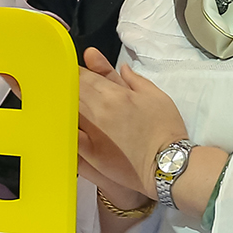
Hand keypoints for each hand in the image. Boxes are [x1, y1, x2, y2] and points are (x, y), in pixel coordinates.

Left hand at [77, 46, 187, 198]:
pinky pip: (69, 137)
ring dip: (65, 107)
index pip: (83, 76)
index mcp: (114, 94)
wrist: (168, 164)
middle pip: (71, 93)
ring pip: (67, 112)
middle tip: (69, 89)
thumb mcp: (156, 96)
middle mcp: (99, 111)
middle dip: (69, 89)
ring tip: (66, 107)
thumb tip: (122, 68)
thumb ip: (134, 79)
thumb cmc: (166, 130)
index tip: (75, 73)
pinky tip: (64, 127)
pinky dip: (65, 129)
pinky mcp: (89, 153)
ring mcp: (92, 133)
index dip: (75, 73)